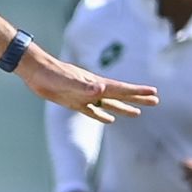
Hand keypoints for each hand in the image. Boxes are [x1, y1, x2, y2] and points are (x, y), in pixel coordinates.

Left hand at [19, 52, 158, 122]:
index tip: (154, 93)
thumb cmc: (51, 74)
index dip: (138, 92)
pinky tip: (109, 120)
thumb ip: (85, 87)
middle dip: (138, 99)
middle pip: (121, 96)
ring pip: (109, 104)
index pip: (122, 89)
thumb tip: (101, 90)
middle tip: (156, 101)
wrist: (35, 71)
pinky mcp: (74, 102)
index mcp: (96, 84)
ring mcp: (84, 96)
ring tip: (138, 113)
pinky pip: (92, 111)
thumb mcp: (68, 82)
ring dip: (124, 108)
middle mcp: (93, 89)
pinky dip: (102, 115)